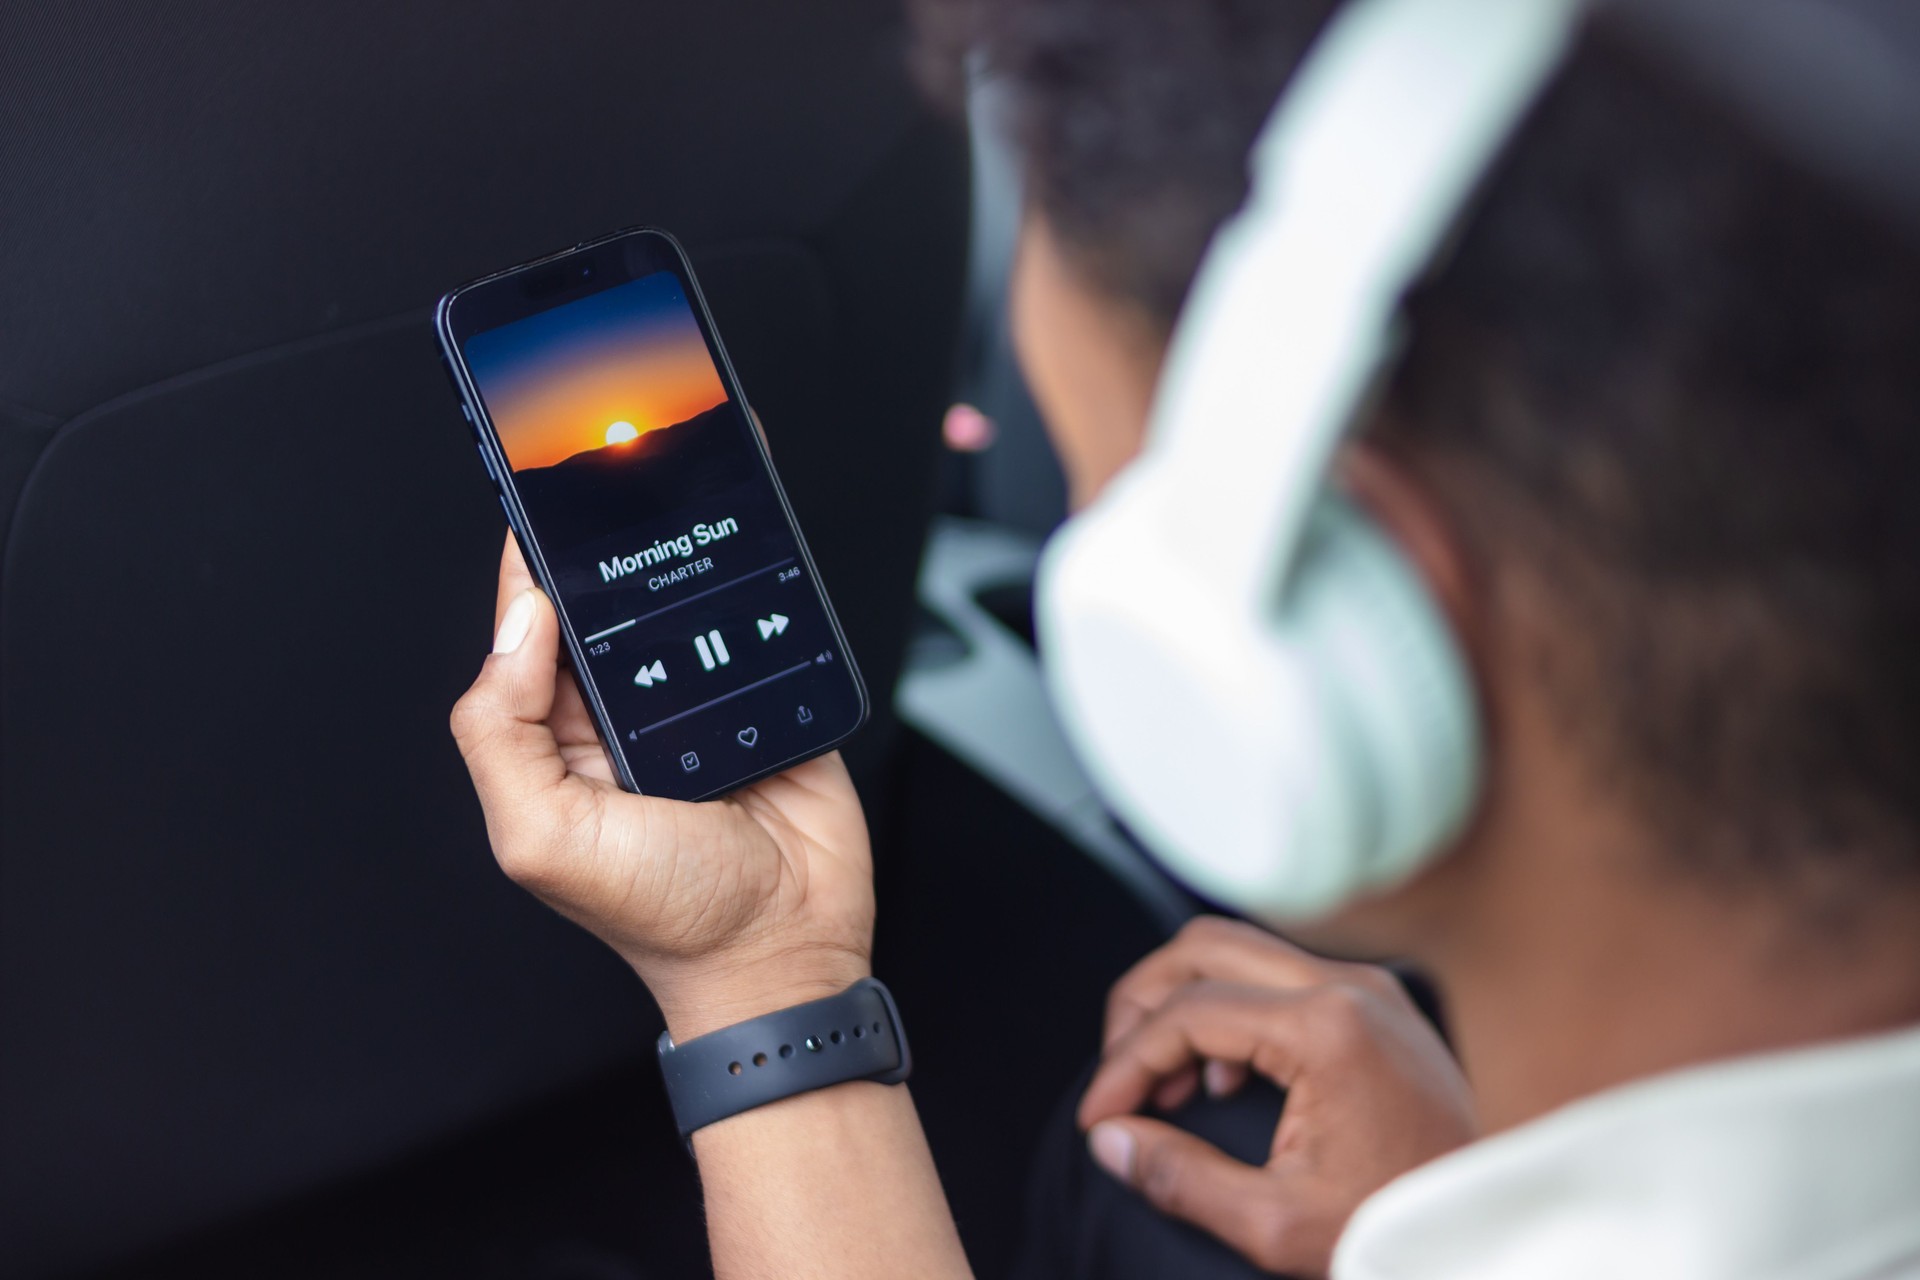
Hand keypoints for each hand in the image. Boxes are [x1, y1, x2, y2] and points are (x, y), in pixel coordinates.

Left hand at [450, 535, 873, 1039]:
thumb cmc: (667, 916)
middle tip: (621, 471)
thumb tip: (521, 622)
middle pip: (608, 600)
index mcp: (556, 736)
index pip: (530, 626)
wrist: (784, 949)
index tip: (541, 495)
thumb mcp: (541, 838)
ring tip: (682, 488)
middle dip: (610, 542)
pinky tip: (752, 542)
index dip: (532, 560)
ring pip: (682, 601)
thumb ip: (504, 730)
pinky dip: (755, 583)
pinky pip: (756, 622)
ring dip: (685, 555)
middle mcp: (621, 713)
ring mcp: (698, 701)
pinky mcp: (767, 694)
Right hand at [1079, 917, 1475, 1277]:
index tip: (1098, 1118)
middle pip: (1203, 947)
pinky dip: (1231, 1006)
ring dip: (1185, 1001)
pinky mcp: (1378, 1001)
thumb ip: (1181, 1178)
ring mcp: (1370, 986)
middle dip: (1141, 1007)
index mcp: (1327, 1028)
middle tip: (1120, 1077)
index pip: (1188, 1012)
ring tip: (1167, 1084)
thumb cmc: (1398, 1230)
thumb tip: (1110, 1141)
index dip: (1125, 1064)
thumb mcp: (1276, 1224)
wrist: (1495, 1235)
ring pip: (1240, 948)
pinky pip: (1280, 972)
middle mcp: (1350, 985)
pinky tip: (1223, 1076)